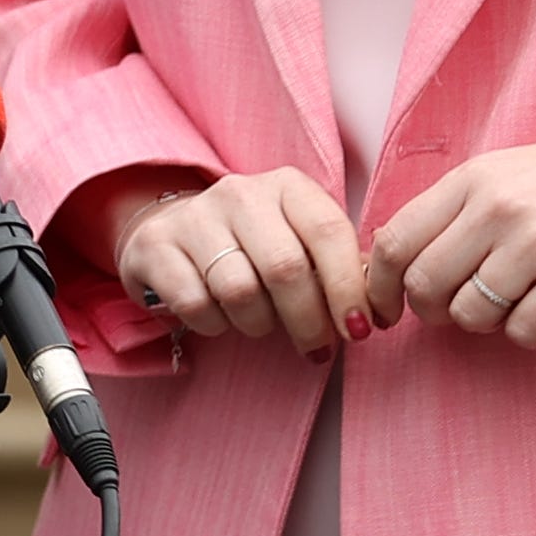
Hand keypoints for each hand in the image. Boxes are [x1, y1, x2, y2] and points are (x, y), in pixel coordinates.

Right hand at [105, 167, 374, 355]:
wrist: (172, 228)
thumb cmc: (255, 244)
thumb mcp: (301, 241)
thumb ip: (341, 266)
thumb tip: (379, 308)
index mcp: (287, 187)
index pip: (329, 232)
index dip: (350, 288)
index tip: (362, 329)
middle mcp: (240, 192)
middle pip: (285, 268)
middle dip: (309, 321)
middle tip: (318, 348)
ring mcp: (194, 216)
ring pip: (240, 290)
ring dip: (260, 325)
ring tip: (263, 326)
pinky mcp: (156, 246)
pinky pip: (196, 303)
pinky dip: (216, 325)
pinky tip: (221, 318)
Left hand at [368, 111, 535, 349]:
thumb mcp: (512, 174)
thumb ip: (459, 211)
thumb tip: (402, 264)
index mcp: (473, 178)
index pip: (393, 241)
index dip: (379, 286)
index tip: (388, 310)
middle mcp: (497, 207)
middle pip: (423, 285)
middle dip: (432, 313)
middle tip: (458, 313)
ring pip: (470, 315)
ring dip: (485, 325)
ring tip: (514, 304)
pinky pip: (524, 332)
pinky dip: (529, 334)